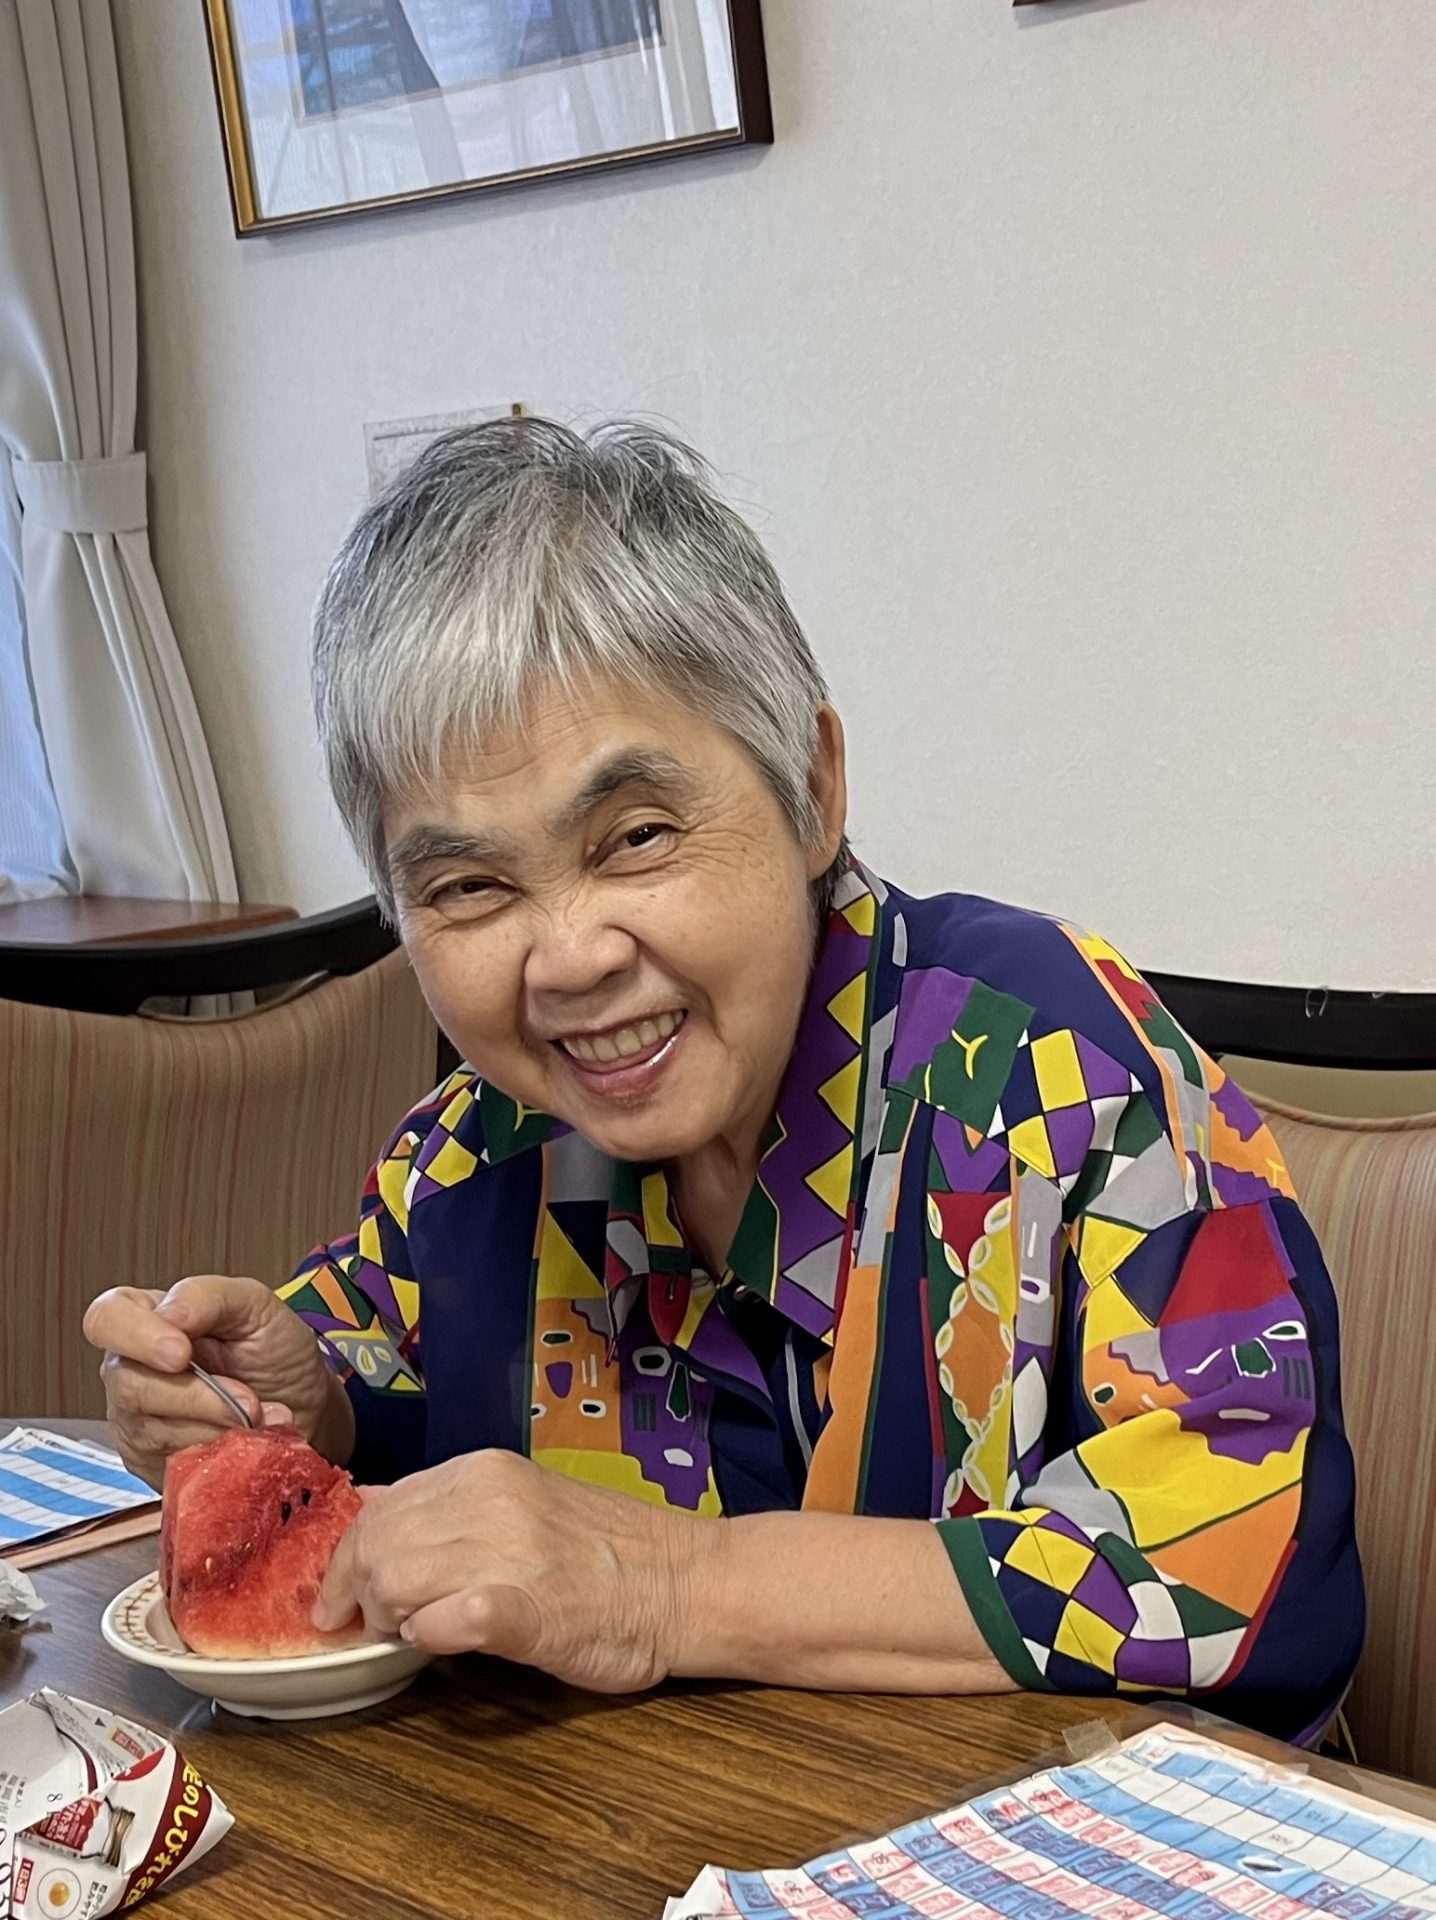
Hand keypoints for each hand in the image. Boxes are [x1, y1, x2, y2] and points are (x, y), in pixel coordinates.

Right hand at [83, 1276, 354, 1487]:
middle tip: (247, 1399)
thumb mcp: (255, 1305)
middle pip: (129, 1385)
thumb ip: (208, 1296)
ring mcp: (135, 1420)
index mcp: (145, 1317)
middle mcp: (129, 1369)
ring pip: (152, 1430)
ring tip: (260, 1415)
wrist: (303, 1406)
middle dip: (196, 1396)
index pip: (106, 1319)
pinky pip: (172, 1464)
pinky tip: (249, 1439)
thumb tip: (168, 1313)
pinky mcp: (153, 1462)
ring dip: (217, 1425)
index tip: (182, 1353)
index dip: (137, 1337)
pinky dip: (219, 1451)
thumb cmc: (273, 1350)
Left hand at [313, 1450, 704, 1691]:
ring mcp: (507, 1551)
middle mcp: (488, 1499)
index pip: (379, 1508)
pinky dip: (432, 1634)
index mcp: (483, 1471)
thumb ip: (458, 1513)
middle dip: (357, 1593)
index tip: (339, 1597)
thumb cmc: (605, 1552)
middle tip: (371, 1627)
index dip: (348, 1558)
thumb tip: (380, 1535)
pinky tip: (444, 1639)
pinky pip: (447, 1619)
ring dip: (390, 1618)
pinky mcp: (525, 1610)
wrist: (684, 1582)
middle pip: (376, 1545)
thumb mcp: (522, 1503)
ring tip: (413, 1635)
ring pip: (397, 1578)